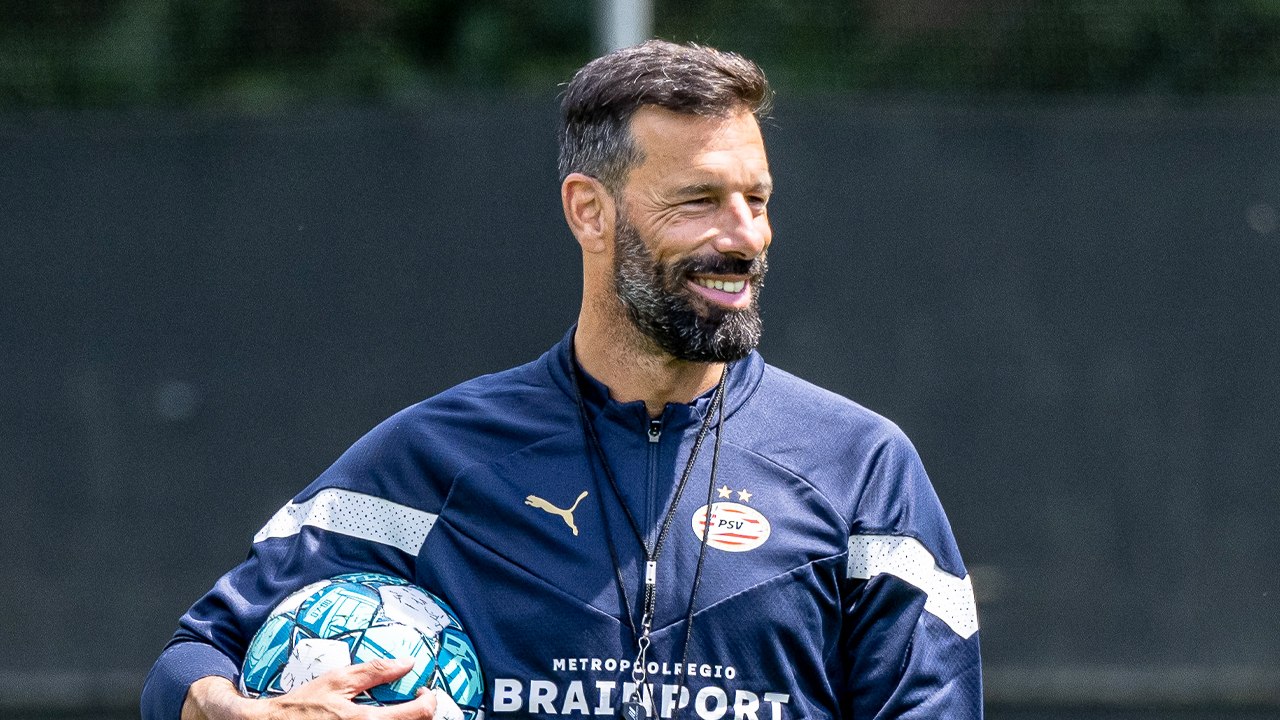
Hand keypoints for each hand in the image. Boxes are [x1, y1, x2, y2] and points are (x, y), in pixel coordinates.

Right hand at [183, 659, 441, 719]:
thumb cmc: (302, 705)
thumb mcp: (337, 681)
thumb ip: (374, 671)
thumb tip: (408, 663)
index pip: (419, 714)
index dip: (430, 701)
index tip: (422, 692)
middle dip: (423, 713)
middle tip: (415, 702)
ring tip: (399, 711)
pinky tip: (382, 719)